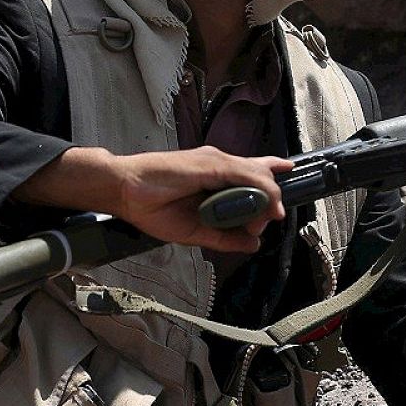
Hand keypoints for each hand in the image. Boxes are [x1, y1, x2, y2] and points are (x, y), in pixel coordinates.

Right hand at [16, 145, 290, 252]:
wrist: (124, 189)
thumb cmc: (151, 206)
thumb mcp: (194, 230)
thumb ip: (224, 236)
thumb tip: (253, 243)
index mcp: (213, 177)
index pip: (252, 173)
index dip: (272, 181)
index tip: (281, 202)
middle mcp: (218, 166)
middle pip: (261, 174)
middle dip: (272, 197)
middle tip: (272, 218)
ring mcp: (215, 162)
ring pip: (258, 176)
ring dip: (269, 199)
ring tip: (270, 216)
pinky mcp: (211, 164)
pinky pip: (245, 175)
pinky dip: (261, 190)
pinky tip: (267, 204)